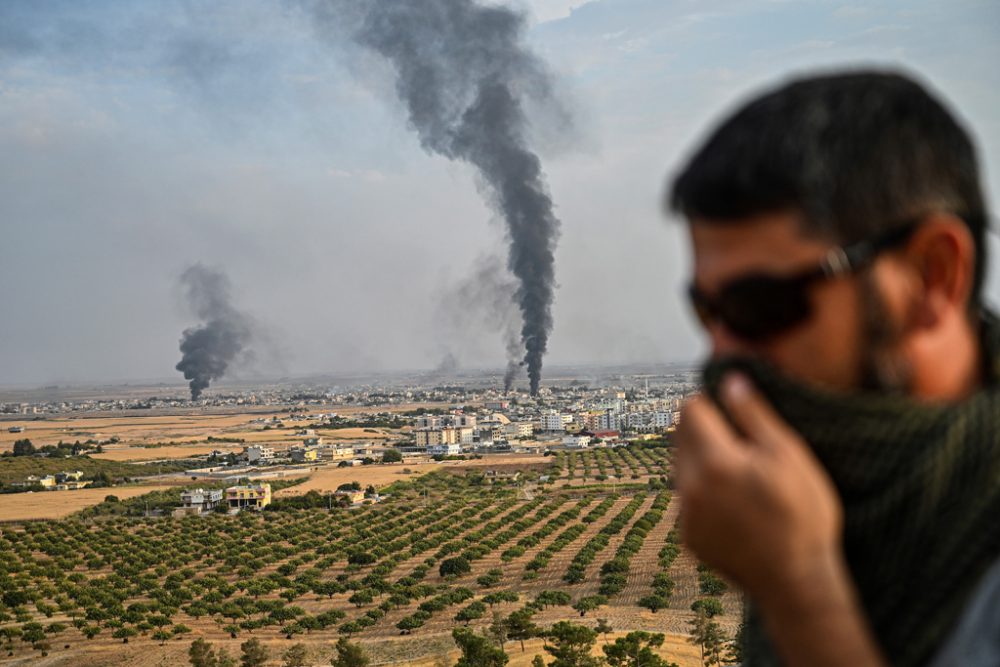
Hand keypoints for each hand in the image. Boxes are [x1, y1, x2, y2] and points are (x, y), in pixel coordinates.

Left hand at [676, 372, 843, 603]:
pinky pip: (686, 500)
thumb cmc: (801, 514)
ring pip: (681, 467)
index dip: (712, 403)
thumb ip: (754, 415)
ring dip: (702, 461)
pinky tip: (736, 506)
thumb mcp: (788, 455)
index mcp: (714, 461)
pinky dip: (703, 494)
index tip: (733, 412)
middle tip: (742, 445)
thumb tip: (730, 380)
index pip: (690, 409)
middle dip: (704, 430)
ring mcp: (685, 515)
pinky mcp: (688, 537)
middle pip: (680, 436)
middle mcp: (689, 486)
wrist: (796, 582)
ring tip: (742, 477)